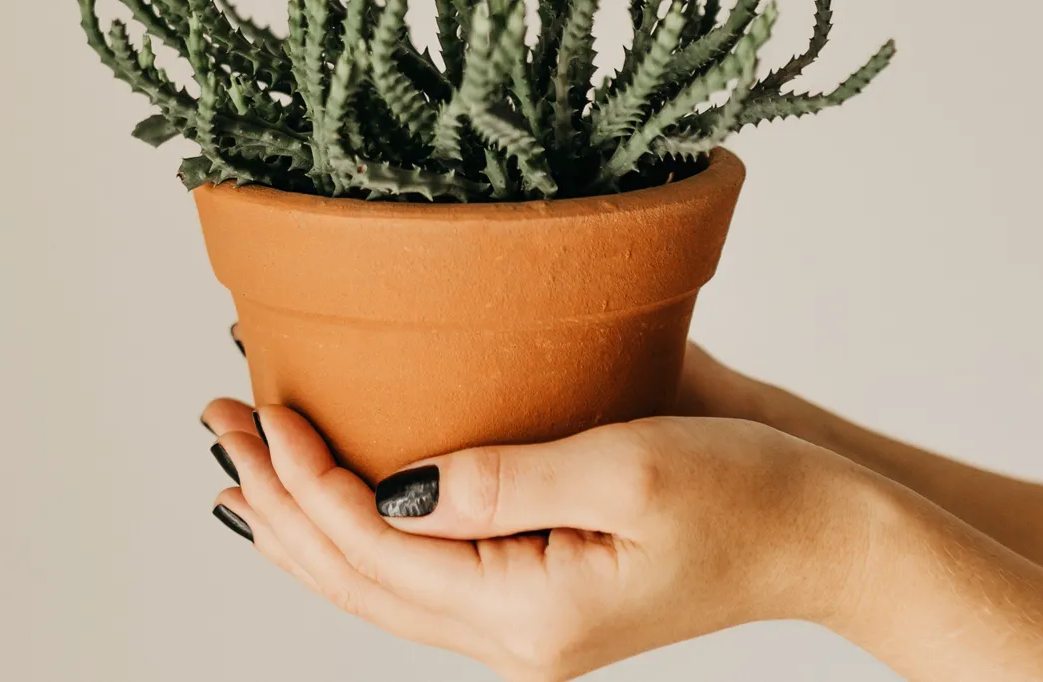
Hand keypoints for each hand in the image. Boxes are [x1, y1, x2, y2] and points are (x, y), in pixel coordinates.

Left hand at [201, 399, 871, 680]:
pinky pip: (411, 576)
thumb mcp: (631, 470)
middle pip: (354, 576)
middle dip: (276, 501)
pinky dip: (351, 539)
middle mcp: (510, 634)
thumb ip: (503, 480)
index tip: (260, 407)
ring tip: (240, 467)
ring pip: (372, 585)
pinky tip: (326, 507)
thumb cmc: (749, 493)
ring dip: (300, 523)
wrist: (823, 535)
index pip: (373, 547)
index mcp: (527, 611)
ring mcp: (518, 623)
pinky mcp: (533, 592)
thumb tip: (390, 486)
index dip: (305, 477)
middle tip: (219, 422)